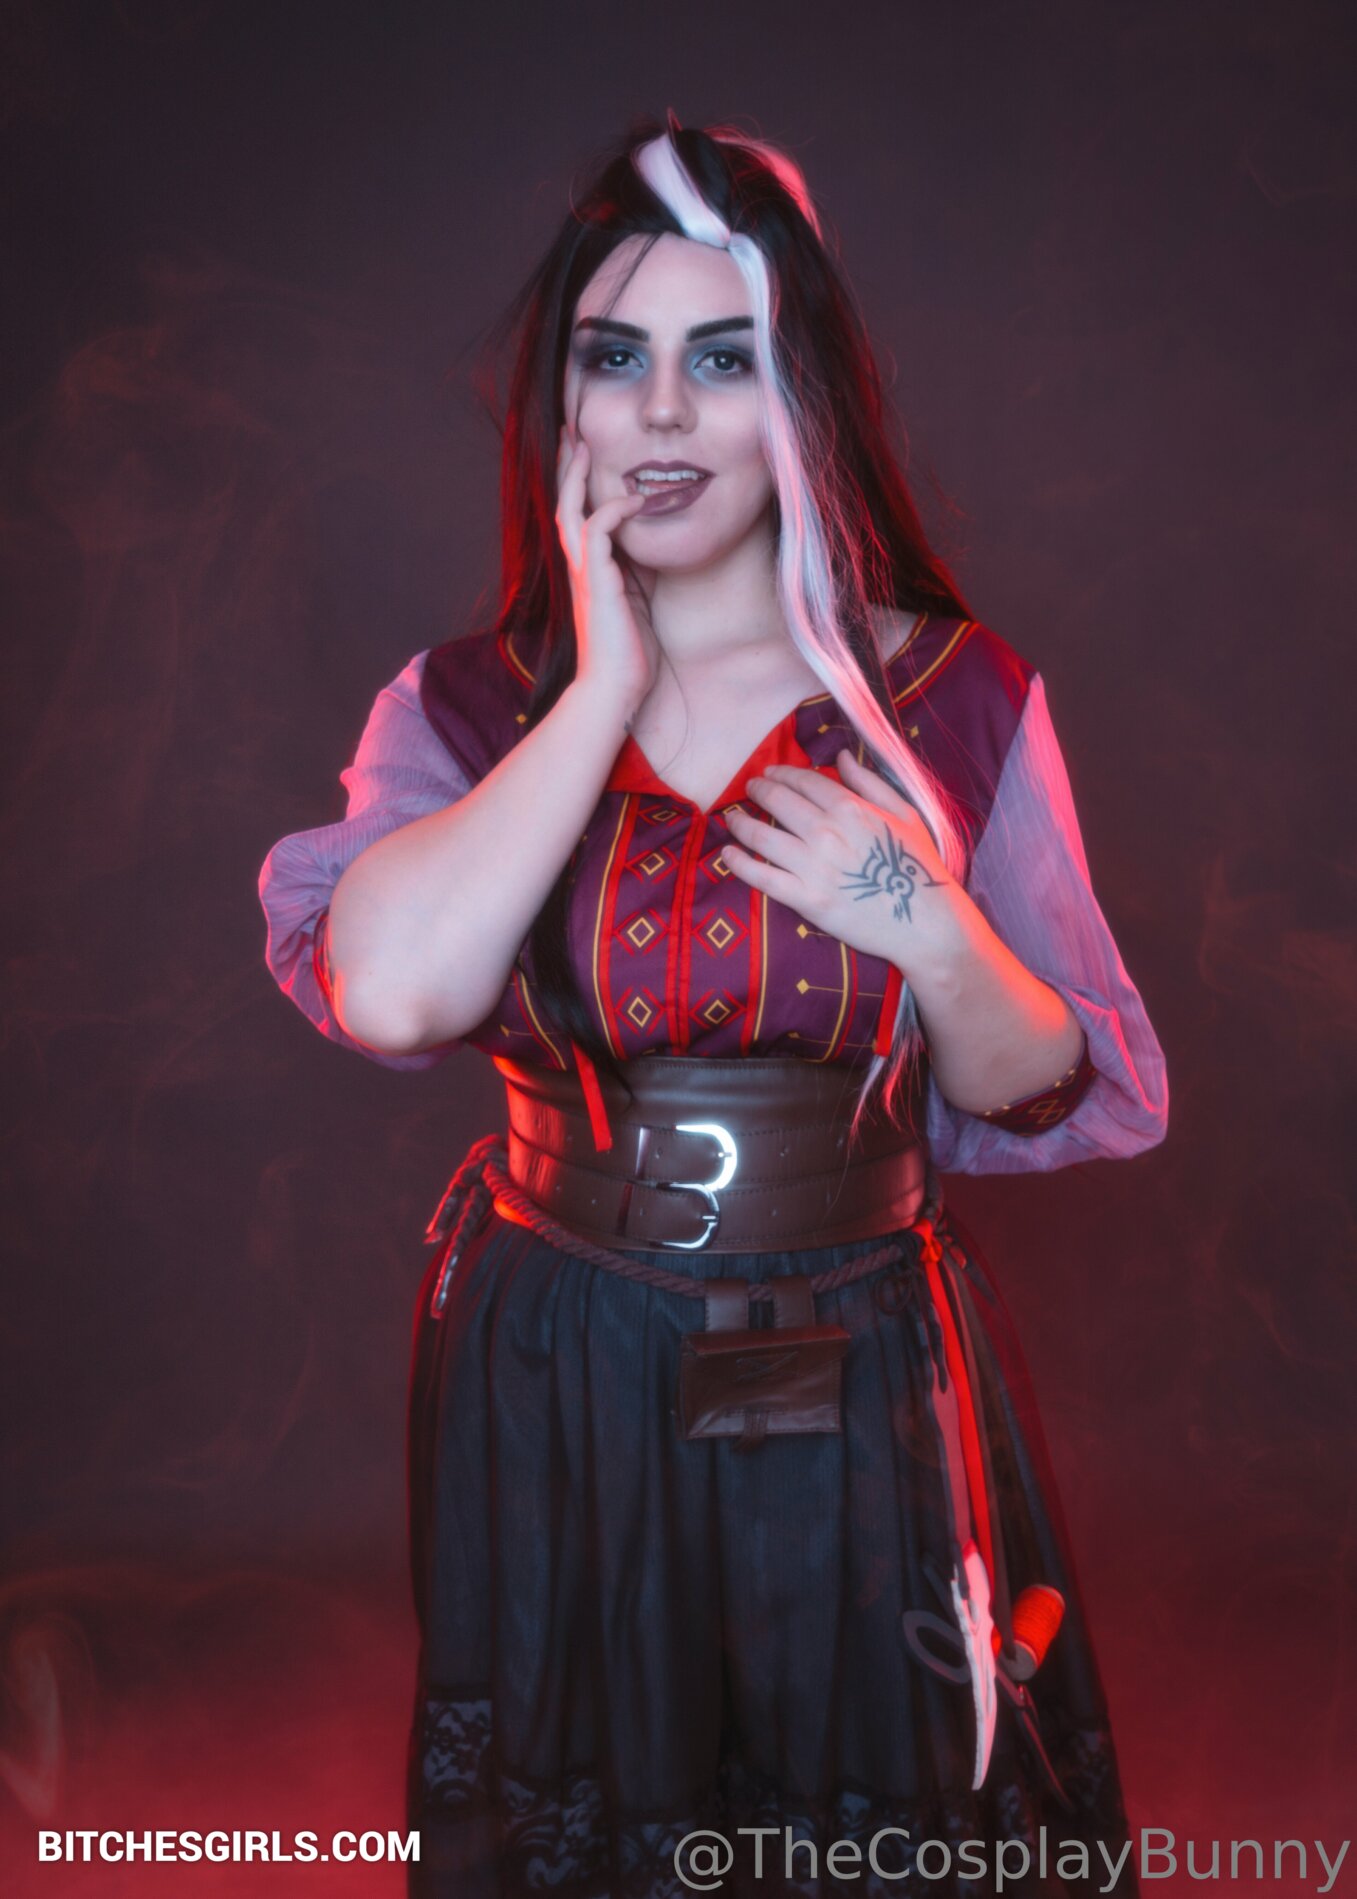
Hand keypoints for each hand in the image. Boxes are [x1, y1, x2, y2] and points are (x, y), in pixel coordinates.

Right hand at [555, 427, 657, 716]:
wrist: (614, 689)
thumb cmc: (628, 653)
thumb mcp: (638, 600)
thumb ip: (637, 569)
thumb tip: (652, 542)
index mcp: (588, 572)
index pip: (577, 517)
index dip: (579, 483)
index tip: (584, 453)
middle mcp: (579, 568)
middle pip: (563, 504)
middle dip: (567, 466)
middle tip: (572, 431)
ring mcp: (584, 574)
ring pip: (571, 510)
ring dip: (577, 475)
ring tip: (583, 443)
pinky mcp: (597, 581)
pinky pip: (599, 530)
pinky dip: (616, 509)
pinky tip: (636, 498)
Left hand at [722, 748, 962, 972]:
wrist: (924, 921)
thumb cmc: (917, 866)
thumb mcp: (904, 813)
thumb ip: (870, 782)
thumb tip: (841, 756)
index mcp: (850, 807)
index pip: (804, 780)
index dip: (782, 773)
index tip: (770, 772)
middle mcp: (826, 831)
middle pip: (778, 801)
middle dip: (758, 790)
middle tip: (749, 789)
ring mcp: (813, 866)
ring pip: (762, 835)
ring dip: (741, 823)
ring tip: (732, 818)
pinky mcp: (805, 899)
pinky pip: (762, 876)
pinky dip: (739, 863)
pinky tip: (727, 854)